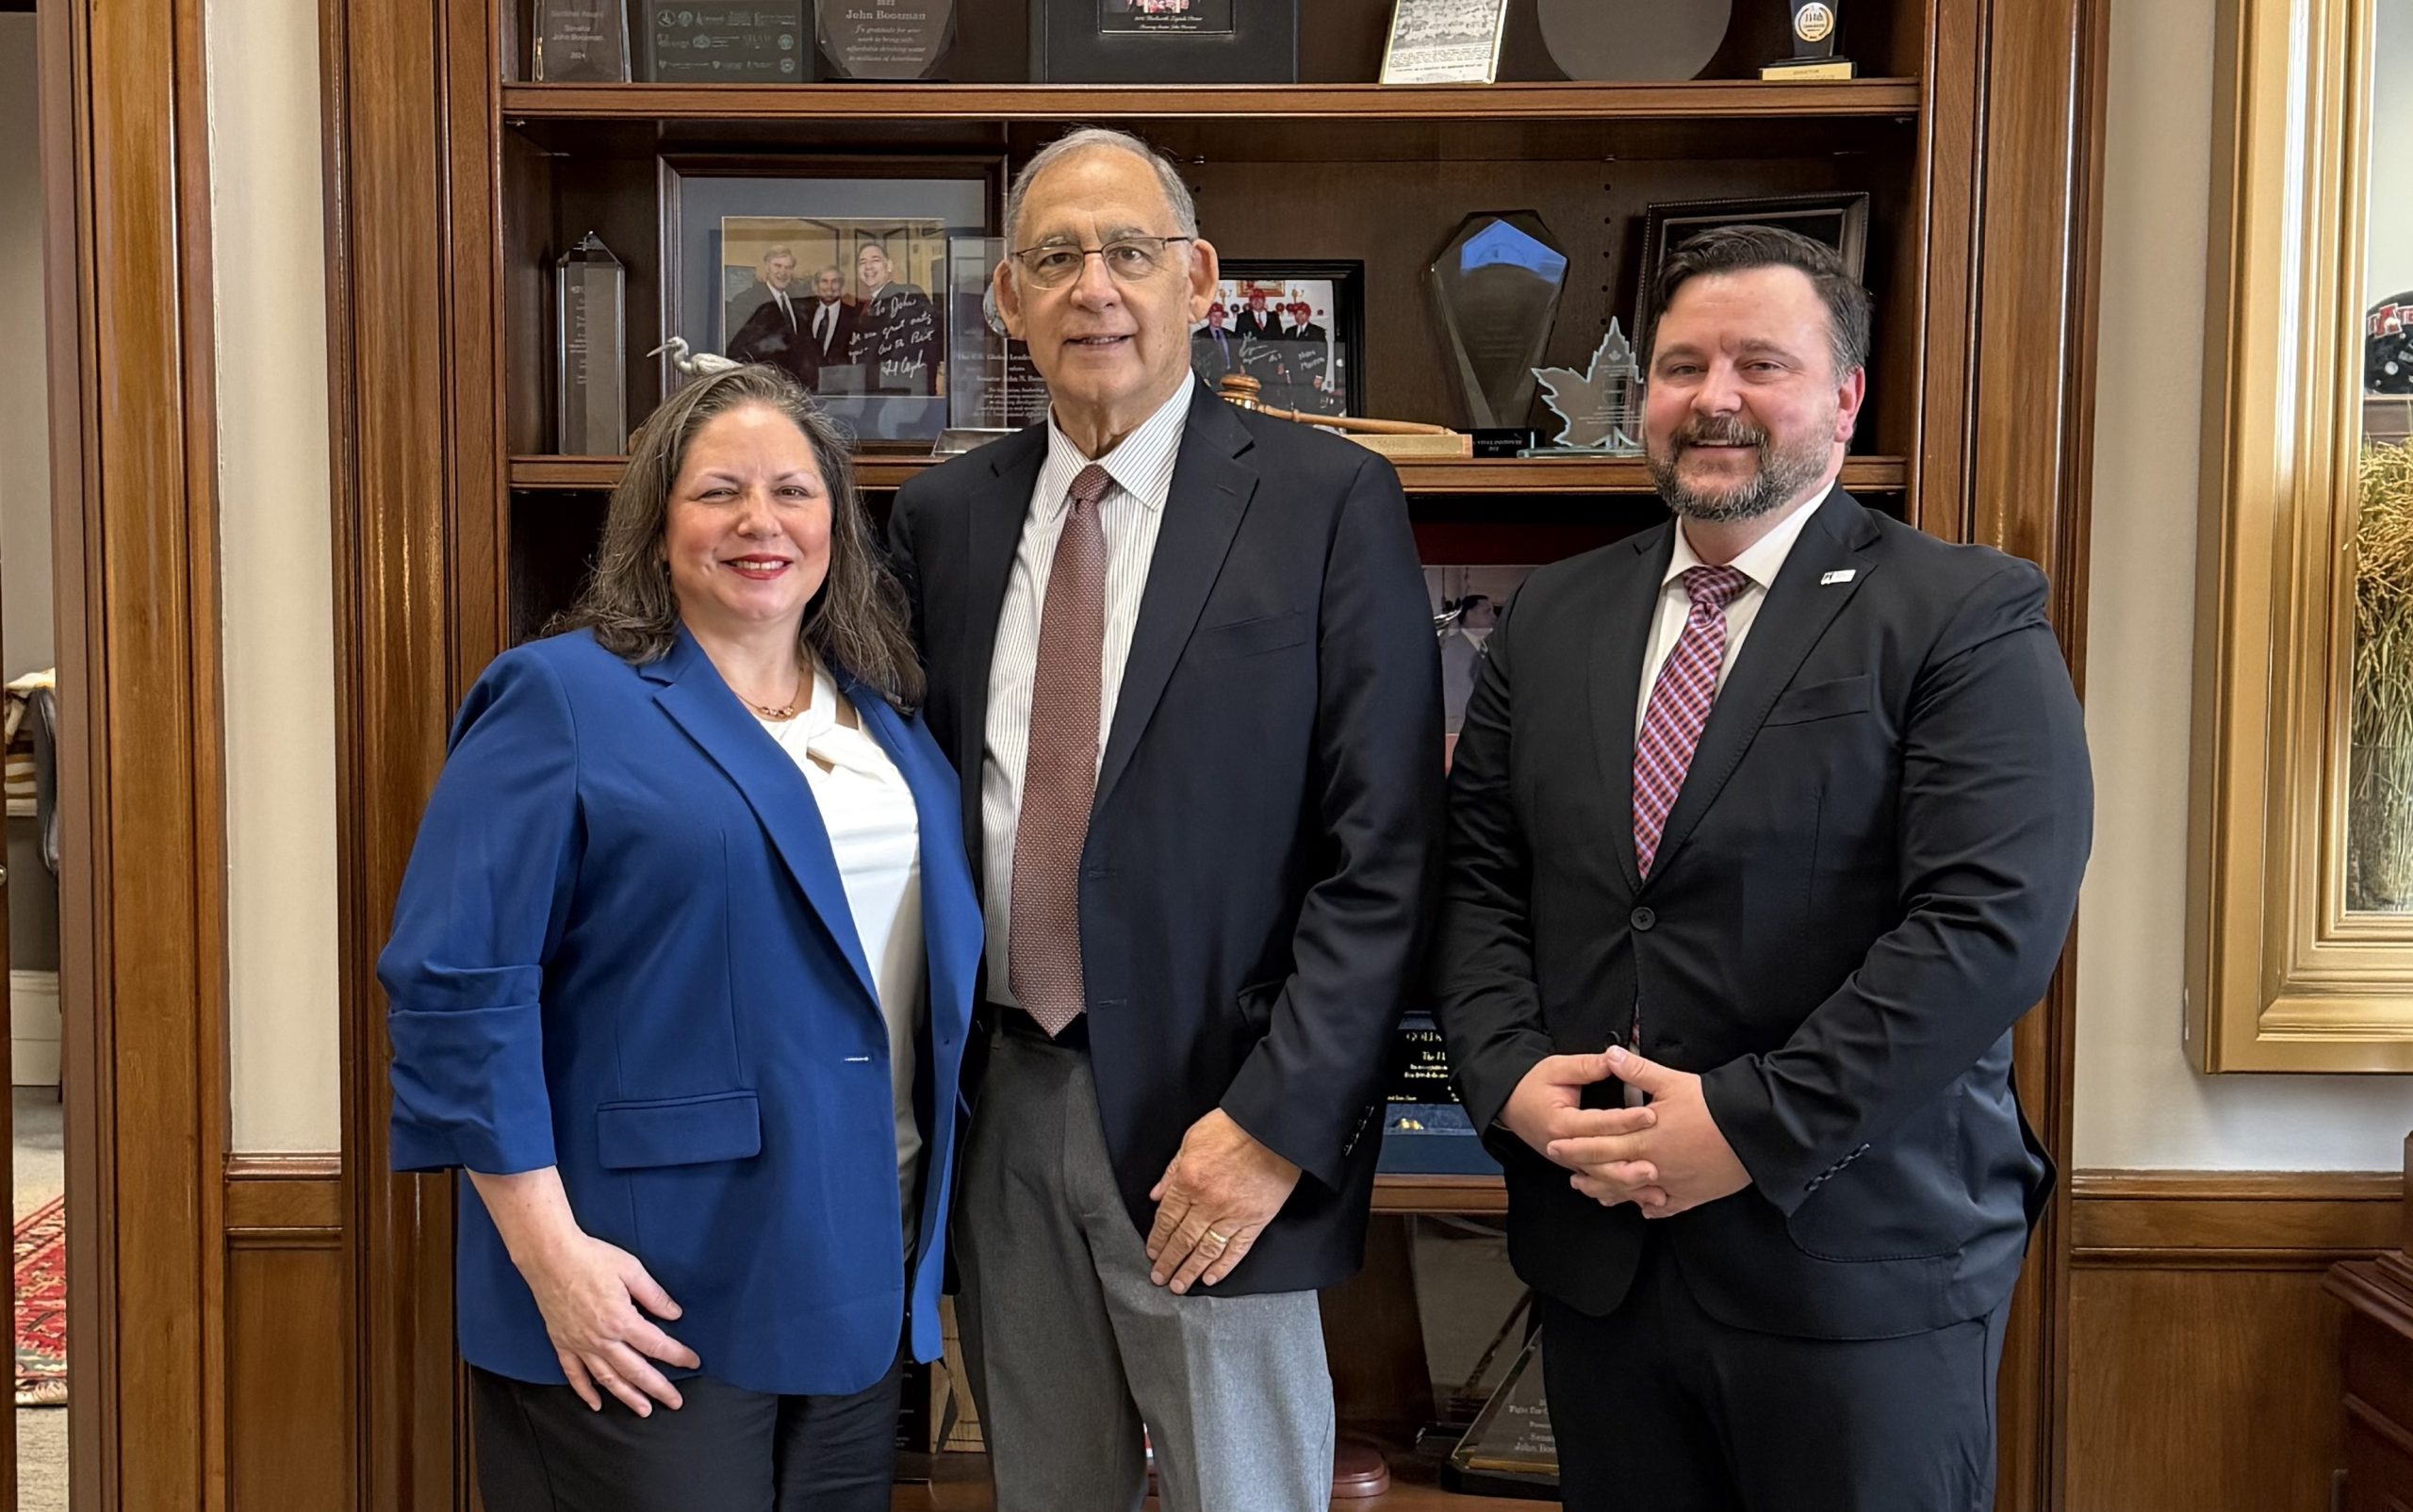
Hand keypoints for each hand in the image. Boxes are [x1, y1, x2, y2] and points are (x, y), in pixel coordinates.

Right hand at [516, 1230, 700, 1414]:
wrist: (549, 1257)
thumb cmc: (591, 1259)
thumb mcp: (631, 1270)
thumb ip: (654, 1296)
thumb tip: (674, 1314)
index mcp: (621, 1320)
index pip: (657, 1345)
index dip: (678, 1356)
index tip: (692, 1363)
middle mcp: (601, 1339)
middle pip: (636, 1371)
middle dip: (658, 1389)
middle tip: (674, 1402)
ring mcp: (580, 1344)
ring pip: (607, 1380)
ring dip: (627, 1397)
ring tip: (644, 1410)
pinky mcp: (562, 1343)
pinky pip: (574, 1374)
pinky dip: (585, 1392)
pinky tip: (596, 1403)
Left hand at [1146, 1108, 1301, 1294]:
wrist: (1272, 1126)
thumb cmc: (1234, 1127)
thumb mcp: (1192, 1139)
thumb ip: (1172, 1170)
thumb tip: (1157, 1194)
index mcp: (1189, 1180)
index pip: (1167, 1218)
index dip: (1157, 1239)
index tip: (1152, 1253)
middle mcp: (1208, 1202)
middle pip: (1183, 1239)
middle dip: (1169, 1261)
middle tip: (1160, 1278)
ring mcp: (1233, 1214)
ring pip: (1206, 1250)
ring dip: (1190, 1270)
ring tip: (1180, 1285)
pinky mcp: (1256, 1220)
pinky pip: (1236, 1249)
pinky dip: (1223, 1266)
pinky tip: (1211, 1277)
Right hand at [1498, 1052, 1664, 1209]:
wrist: (1511, 1104)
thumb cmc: (1532, 1085)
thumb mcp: (1556, 1068)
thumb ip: (1587, 1066)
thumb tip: (1615, 1059)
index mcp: (1560, 1123)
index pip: (1597, 1124)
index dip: (1625, 1120)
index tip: (1651, 1116)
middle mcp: (1565, 1148)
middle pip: (1600, 1163)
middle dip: (1630, 1167)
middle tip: (1656, 1166)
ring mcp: (1570, 1162)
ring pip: (1602, 1180)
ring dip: (1629, 1187)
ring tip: (1655, 1191)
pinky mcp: (1577, 1167)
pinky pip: (1600, 1184)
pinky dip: (1622, 1193)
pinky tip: (1643, 1198)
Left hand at [1544, 1047, 1751, 1217]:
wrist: (1753, 1134)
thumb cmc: (1712, 1106)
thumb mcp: (1673, 1082)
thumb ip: (1637, 1071)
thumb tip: (1609, 1054)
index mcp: (1643, 1138)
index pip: (1599, 1144)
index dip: (1574, 1146)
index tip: (1554, 1146)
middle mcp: (1652, 1166)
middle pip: (1610, 1172)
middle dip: (1585, 1172)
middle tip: (1565, 1172)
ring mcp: (1672, 1184)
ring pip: (1633, 1193)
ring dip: (1611, 1193)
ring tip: (1594, 1193)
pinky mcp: (1693, 1195)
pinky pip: (1666, 1206)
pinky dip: (1651, 1206)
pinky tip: (1642, 1208)